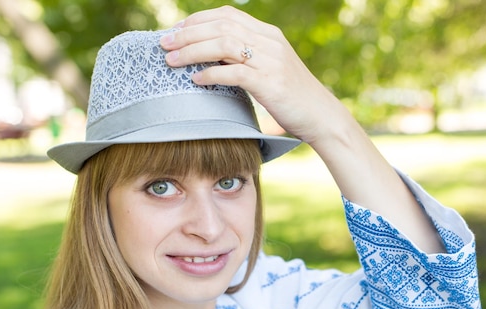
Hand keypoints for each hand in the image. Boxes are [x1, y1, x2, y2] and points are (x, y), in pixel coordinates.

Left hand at [160, 7, 444, 253]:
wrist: (321, 115)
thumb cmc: (292, 97)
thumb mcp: (271, 69)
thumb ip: (247, 59)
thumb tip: (214, 62)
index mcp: (269, 34)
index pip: (227, 15)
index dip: (198, 19)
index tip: (177, 31)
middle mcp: (269, 41)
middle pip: (220, 26)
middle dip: (187, 34)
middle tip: (164, 44)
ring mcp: (271, 61)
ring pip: (223, 45)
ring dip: (192, 51)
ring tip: (171, 61)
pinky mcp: (270, 83)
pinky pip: (233, 73)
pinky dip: (210, 74)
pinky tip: (195, 80)